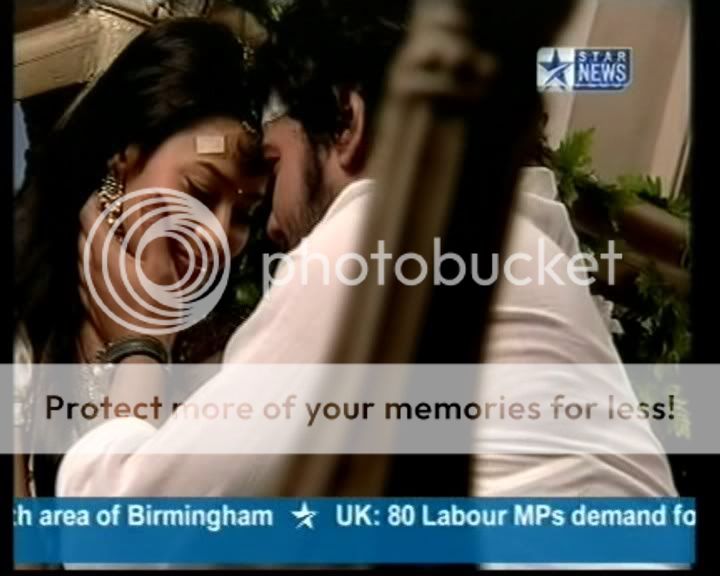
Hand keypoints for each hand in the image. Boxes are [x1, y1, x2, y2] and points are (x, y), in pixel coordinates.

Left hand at [78, 191, 178, 354]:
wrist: (139, 350)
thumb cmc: (154, 309)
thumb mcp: (161, 266)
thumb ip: (153, 231)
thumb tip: (151, 199)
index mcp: (103, 253)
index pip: (89, 213)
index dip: (101, 196)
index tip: (117, 190)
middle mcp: (89, 266)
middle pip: (85, 230)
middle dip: (101, 216)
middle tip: (123, 210)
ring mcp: (88, 285)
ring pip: (86, 251)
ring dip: (100, 238)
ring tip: (121, 234)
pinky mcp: (92, 301)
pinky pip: (90, 271)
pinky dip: (100, 260)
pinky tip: (117, 265)